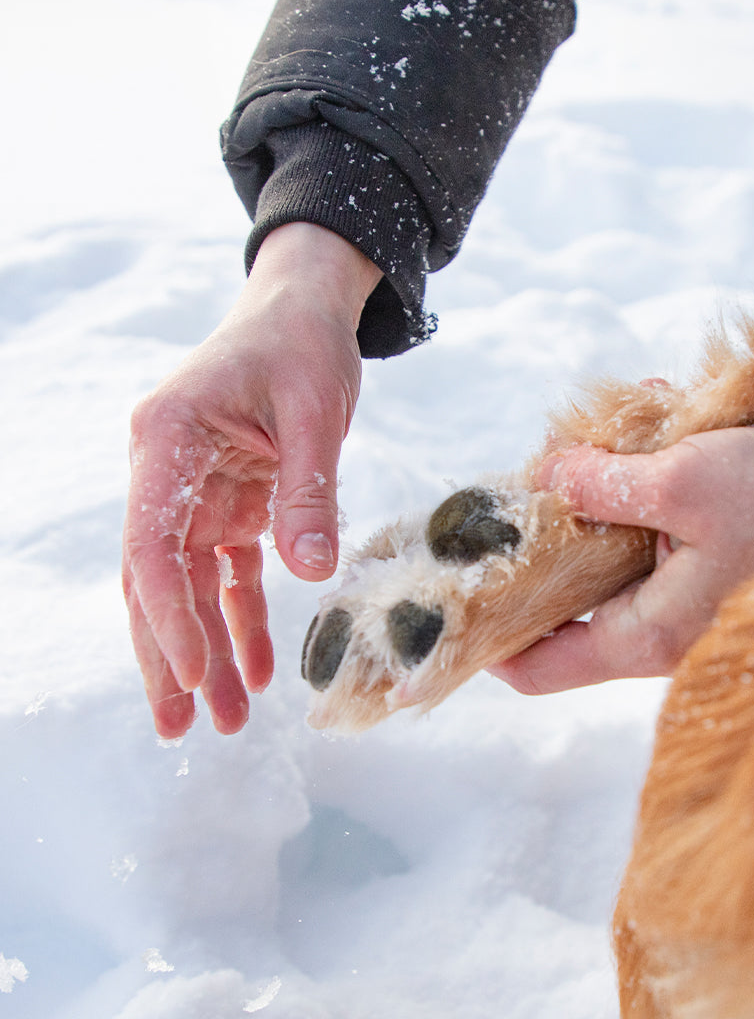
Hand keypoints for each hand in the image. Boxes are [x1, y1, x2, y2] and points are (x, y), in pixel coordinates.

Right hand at [123, 223, 381, 737]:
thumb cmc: (303, 344)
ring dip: (206, 649)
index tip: (193, 674)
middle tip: (183, 726)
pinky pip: (229, 571)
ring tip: (226, 717)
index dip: (168, 615)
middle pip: (156, 579)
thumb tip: (310, 573)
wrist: (305, 312)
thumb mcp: (314, 412)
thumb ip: (308, 491)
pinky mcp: (230, 503)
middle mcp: (168, 471)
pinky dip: (241, 617)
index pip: (153, 544)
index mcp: (168, 439)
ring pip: (188, 586)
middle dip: (169, 655)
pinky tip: (255, 665)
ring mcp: (195, 491)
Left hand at [491, 369, 753, 694]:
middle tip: (514, 496)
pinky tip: (638, 446)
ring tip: (579, 454)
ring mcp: (680, 603)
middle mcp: (658, 632)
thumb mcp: (682, 484)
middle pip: (563, 612)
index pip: (539, 668)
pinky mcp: (699, 570)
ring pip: (601, 570)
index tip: (453, 600)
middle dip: (536, 552)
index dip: (489, 640)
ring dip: (586, 512)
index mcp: (646, 636)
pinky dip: (629, 500)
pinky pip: (642, 543)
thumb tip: (543, 475)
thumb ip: (602, 484)